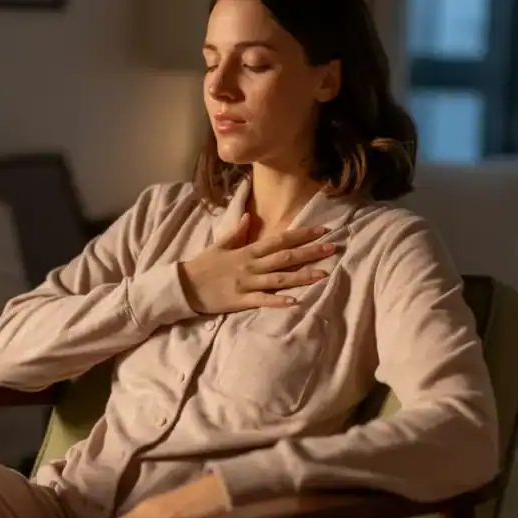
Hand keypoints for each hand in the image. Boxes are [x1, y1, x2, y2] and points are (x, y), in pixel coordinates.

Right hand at [179, 214, 334, 314]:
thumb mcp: (219, 245)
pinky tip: (295, 301)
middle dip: (310, 252)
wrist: (184, 286)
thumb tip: (249, 216)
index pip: (279, 240)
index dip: (301, 234)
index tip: (321, 229)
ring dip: (302, 276)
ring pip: (279, 279)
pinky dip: (279, 301)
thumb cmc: (203, 266)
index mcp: (247, 251)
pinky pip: (263, 301)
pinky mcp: (241, 301)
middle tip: (333, 247)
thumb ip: (237, 231)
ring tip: (324, 274)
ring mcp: (247, 284)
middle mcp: (250, 266)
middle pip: (285, 257)